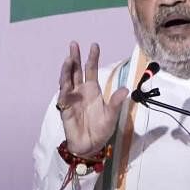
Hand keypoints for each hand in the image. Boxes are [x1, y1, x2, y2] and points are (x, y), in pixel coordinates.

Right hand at [57, 41, 127, 156]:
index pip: (91, 69)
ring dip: (67, 70)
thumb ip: (116, 102)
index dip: (92, 57)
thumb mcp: (112, 115)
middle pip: (76, 71)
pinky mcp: (65, 108)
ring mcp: (71, 98)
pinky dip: (64, 87)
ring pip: (67, 80)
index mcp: (92, 90)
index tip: (94, 45)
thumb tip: (126, 89)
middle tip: (74, 44)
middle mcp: (81, 91)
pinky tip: (65, 80)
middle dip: (75, 57)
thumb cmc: (102, 129)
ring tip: (69, 59)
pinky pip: (63, 96)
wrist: (90, 145)